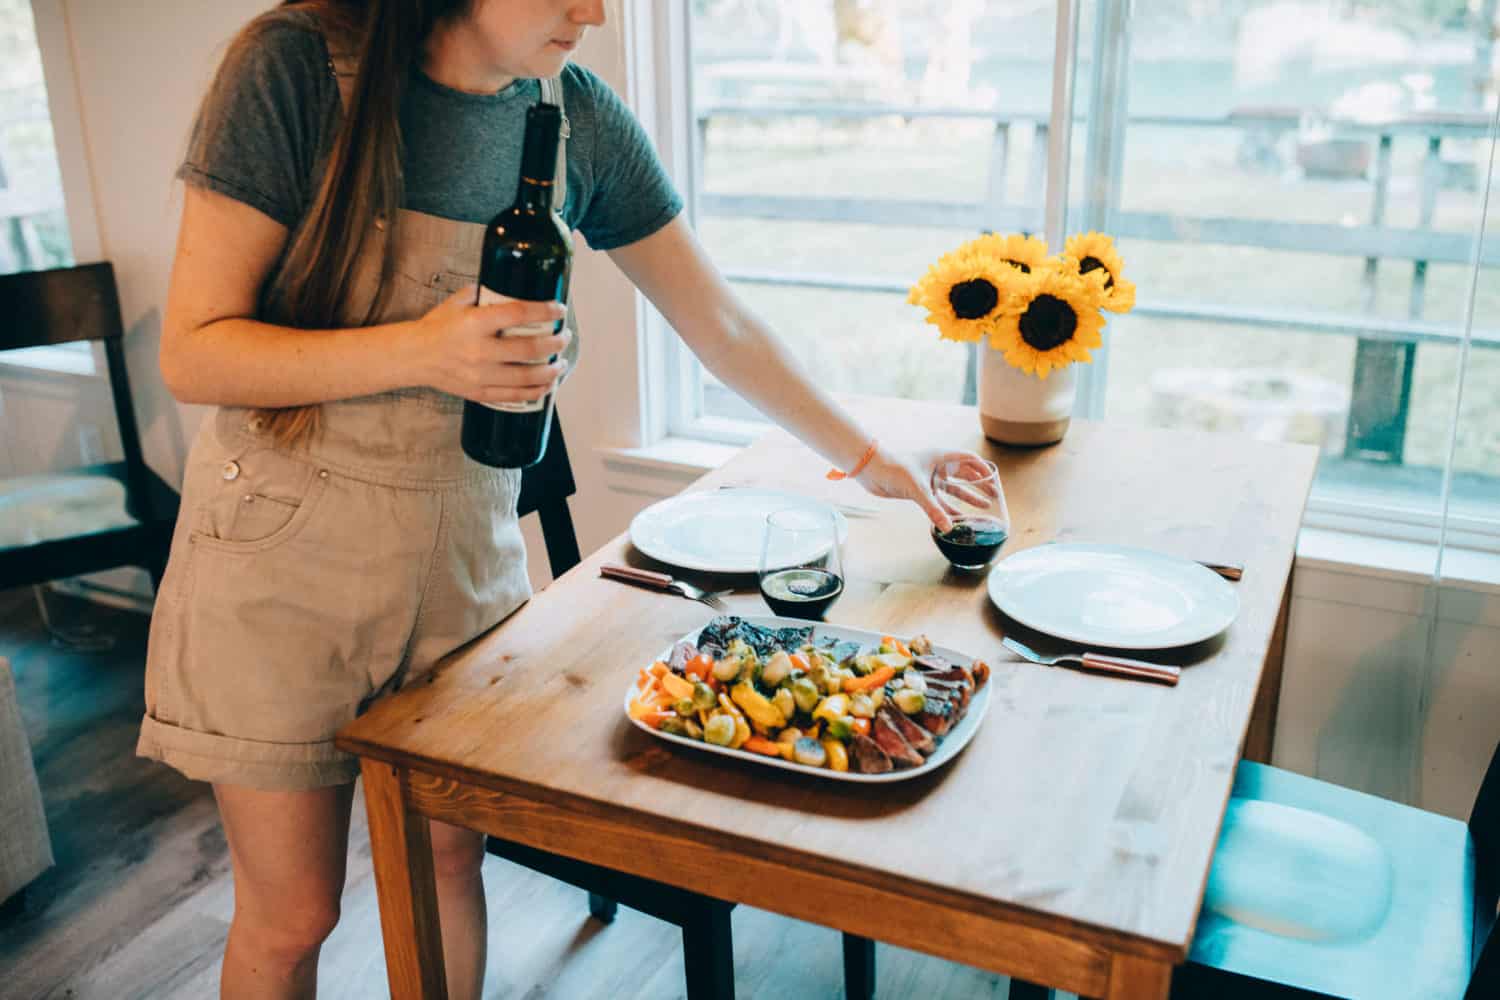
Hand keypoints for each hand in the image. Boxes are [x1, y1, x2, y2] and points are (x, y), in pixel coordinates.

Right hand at [411, 285, 569, 405]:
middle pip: (529, 348)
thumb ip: (484, 294)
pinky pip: (515, 395)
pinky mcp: (479, 392)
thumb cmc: (438, 328)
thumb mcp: (457, 303)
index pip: (518, 314)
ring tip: (561, 363)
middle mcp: (478, 350)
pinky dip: (536, 391)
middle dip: (555, 343)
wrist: (414, 357)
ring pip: (526, 376)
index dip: (544, 311)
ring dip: (551, 370)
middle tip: (564, 337)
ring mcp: (479, 374)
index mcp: (474, 323)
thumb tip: (512, 287)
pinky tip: (548, 384)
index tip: (559, 309)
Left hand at [855, 446, 994, 533]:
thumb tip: (949, 528)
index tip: (993, 479)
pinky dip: (949, 508)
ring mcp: (929, 478)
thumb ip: (934, 510)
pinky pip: (939, 500)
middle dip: (979, 485)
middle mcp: (937, 466)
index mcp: (941, 457)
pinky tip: (958, 518)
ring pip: (953, 489)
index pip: (968, 459)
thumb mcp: (918, 489)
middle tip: (993, 496)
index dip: (982, 468)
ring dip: (967, 497)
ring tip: (984, 507)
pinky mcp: (919, 490)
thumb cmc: (894, 468)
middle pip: (964, 475)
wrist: (871, 470)